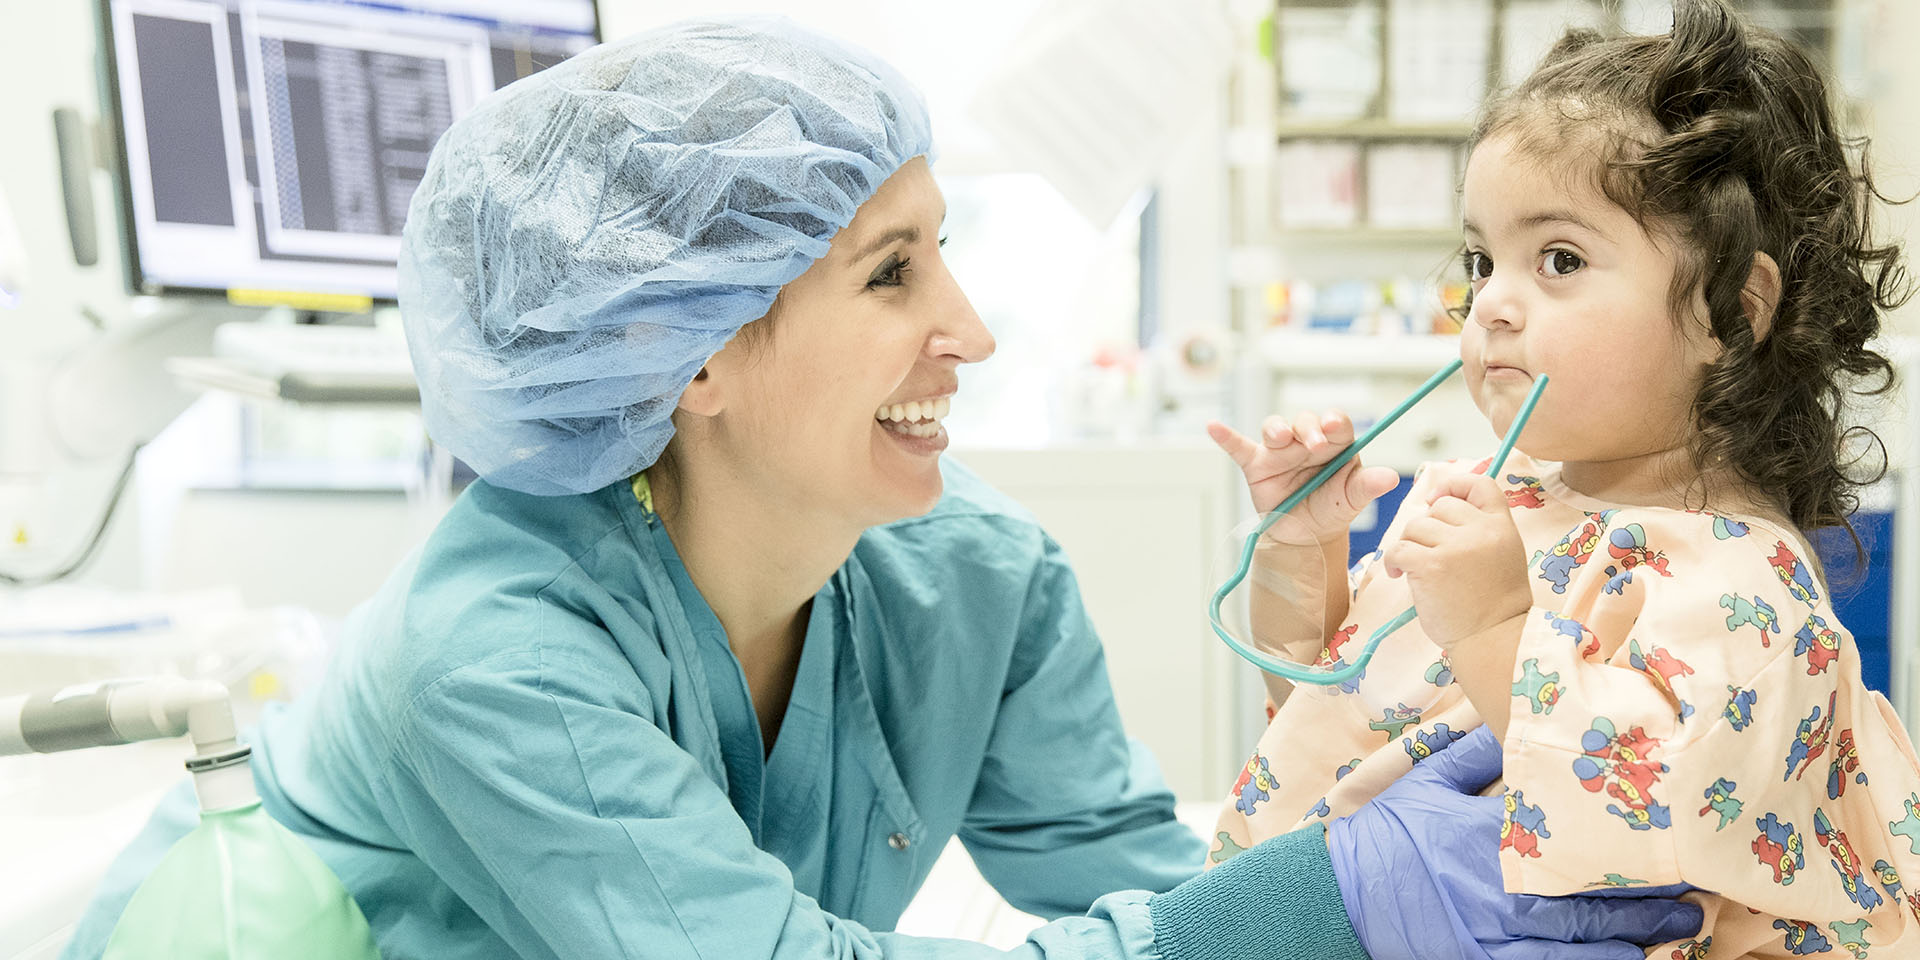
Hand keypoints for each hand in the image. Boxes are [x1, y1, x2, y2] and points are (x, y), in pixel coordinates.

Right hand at [1207, 411, 1399, 546]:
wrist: (1306, 538)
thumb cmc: (1331, 511)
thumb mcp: (1351, 499)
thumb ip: (1367, 485)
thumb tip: (1390, 478)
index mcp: (1335, 444)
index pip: (1335, 423)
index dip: (1333, 421)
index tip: (1334, 427)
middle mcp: (1306, 442)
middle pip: (1304, 421)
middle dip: (1308, 428)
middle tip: (1314, 445)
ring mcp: (1280, 452)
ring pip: (1275, 428)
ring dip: (1276, 429)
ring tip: (1279, 438)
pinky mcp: (1257, 465)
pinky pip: (1239, 447)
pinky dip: (1226, 437)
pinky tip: (1214, 426)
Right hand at [1327, 726, 1702, 959]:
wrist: (1340, 895)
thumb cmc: (1385, 836)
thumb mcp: (1428, 782)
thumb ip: (1479, 754)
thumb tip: (1515, 717)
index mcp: (1499, 841)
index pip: (1584, 848)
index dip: (1636, 853)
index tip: (1675, 846)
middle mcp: (1508, 894)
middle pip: (1598, 905)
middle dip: (1653, 906)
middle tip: (1695, 900)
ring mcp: (1499, 939)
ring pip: (1585, 950)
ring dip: (1635, 944)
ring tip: (1676, 937)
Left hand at [1382, 472, 1530, 647]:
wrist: (1495, 639)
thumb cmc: (1494, 605)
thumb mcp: (1502, 555)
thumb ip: (1479, 530)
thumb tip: (1436, 503)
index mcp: (1502, 526)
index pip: (1480, 484)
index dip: (1454, 485)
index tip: (1436, 500)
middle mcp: (1481, 531)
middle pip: (1440, 506)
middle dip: (1428, 528)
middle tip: (1427, 553)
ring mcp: (1456, 547)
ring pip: (1415, 526)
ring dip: (1409, 545)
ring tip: (1413, 568)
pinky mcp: (1431, 565)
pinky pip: (1399, 548)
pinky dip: (1394, 561)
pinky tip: (1400, 574)